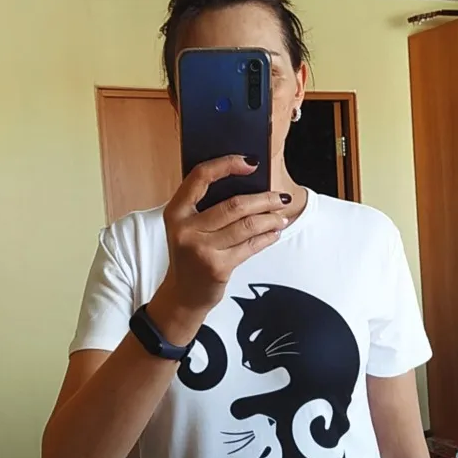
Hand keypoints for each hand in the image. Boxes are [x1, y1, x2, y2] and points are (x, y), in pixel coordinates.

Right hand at [160, 154, 289, 318]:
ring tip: (281, 216)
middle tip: (280, 197)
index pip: (201, 177)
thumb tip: (249, 183)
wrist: (183, 295)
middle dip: (264, 199)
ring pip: (247, 225)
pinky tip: (274, 232)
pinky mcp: (218, 267)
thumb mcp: (188, 226)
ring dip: (270, 218)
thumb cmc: (191, 254)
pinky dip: (267, 237)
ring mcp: (202, 249)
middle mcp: (185, 229)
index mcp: (176, 212)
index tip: (251, 163)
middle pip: (234, 205)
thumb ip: (207, 205)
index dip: (227, 165)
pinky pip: (251, 246)